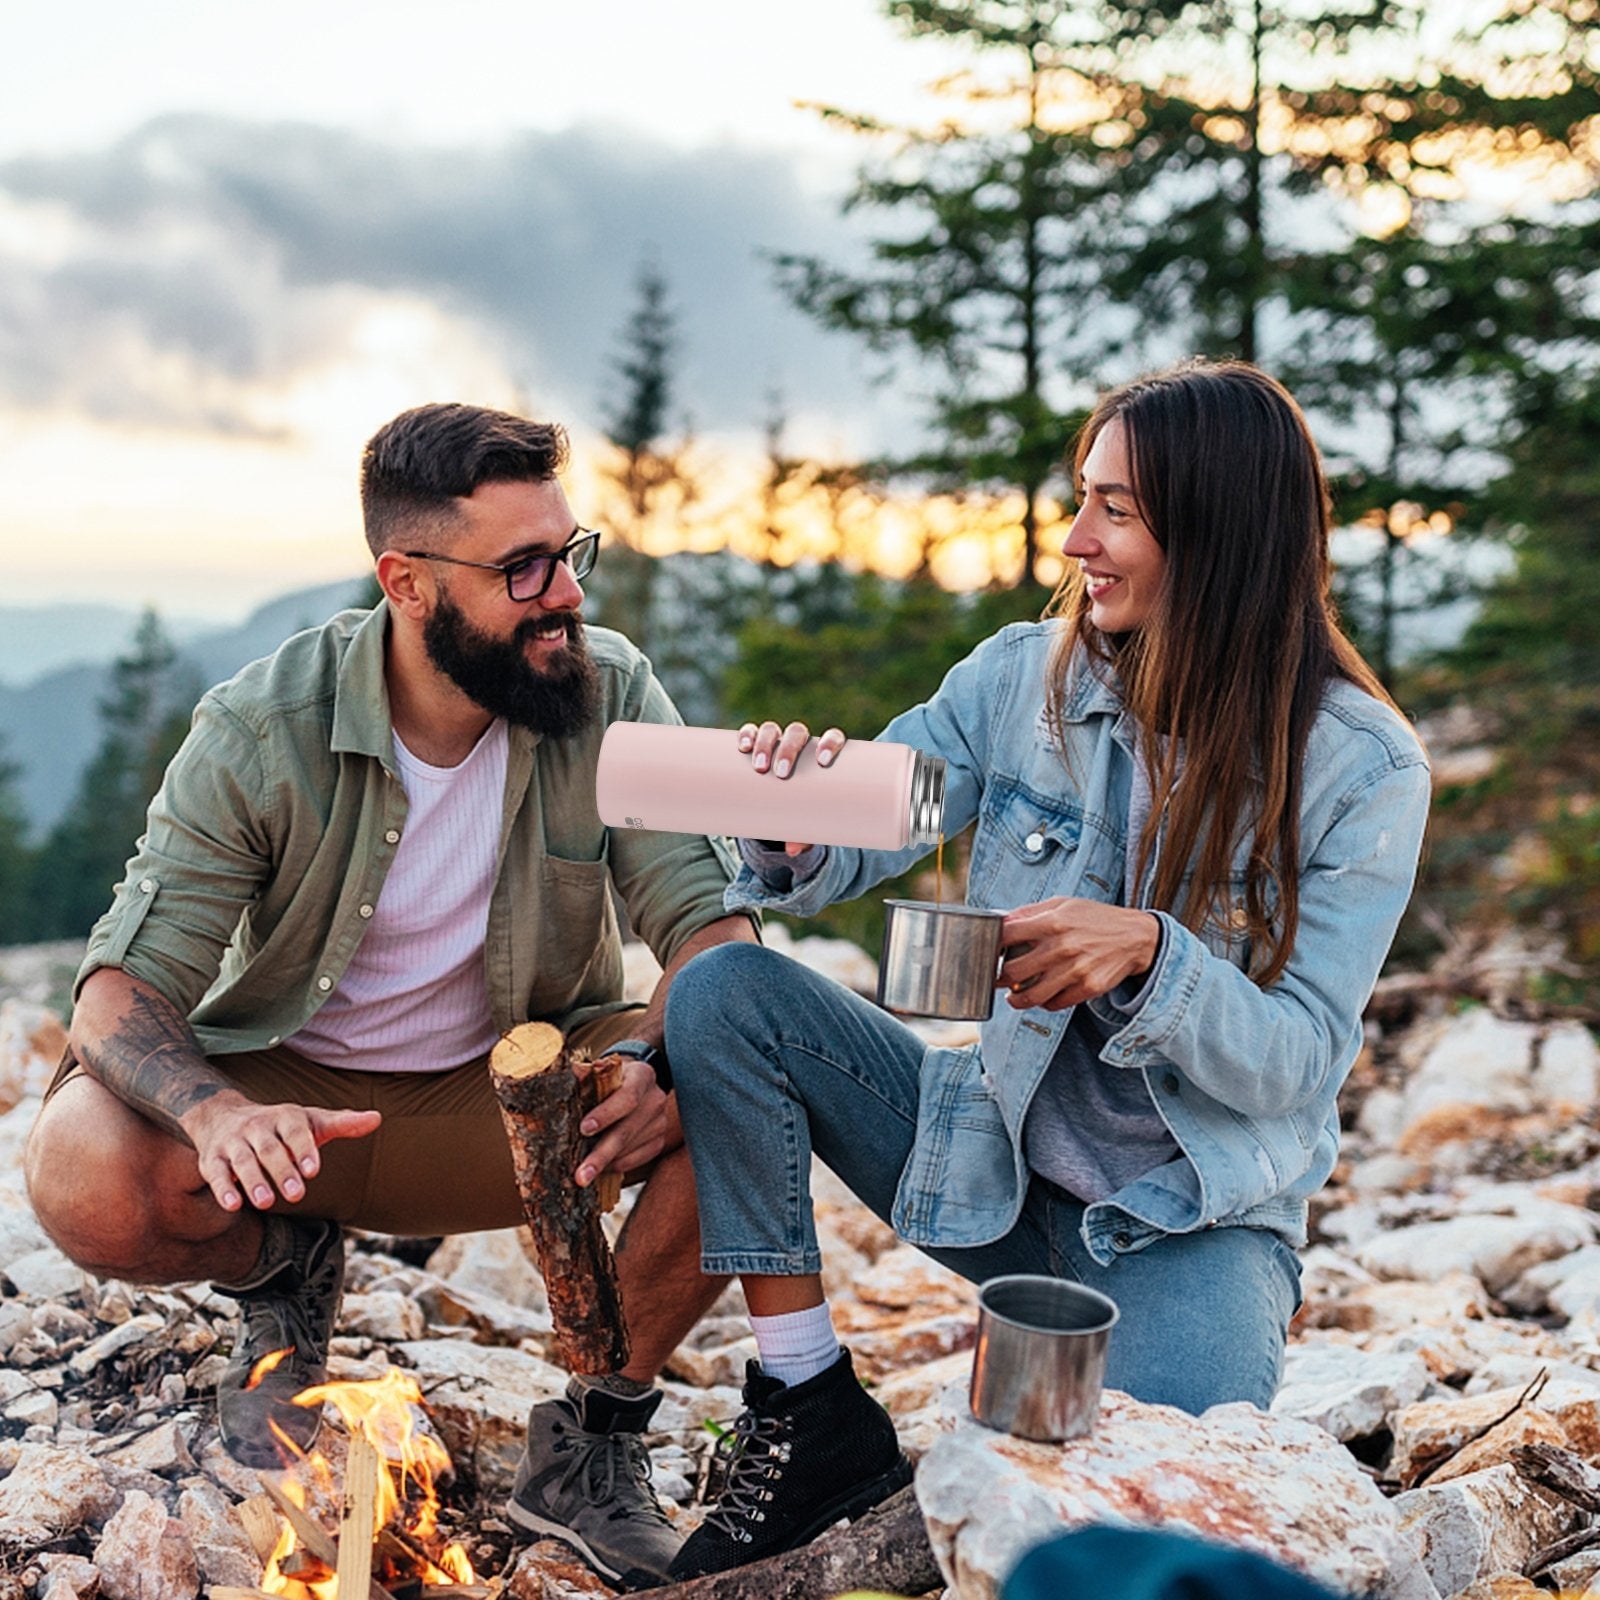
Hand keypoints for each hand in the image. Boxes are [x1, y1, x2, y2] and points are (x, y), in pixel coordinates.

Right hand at [182, 1091, 381, 1211]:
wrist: (222, 1116)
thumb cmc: (278, 1126)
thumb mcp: (310, 1121)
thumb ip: (342, 1123)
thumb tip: (377, 1119)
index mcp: (285, 1117)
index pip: (295, 1131)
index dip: (304, 1149)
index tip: (314, 1171)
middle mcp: (257, 1127)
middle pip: (269, 1149)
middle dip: (282, 1171)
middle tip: (297, 1195)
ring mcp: (232, 1142)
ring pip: (242, 1161)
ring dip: (253, 1181)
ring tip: (266, 1202)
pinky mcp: (212, 1159)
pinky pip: (215, 1173)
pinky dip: (223, 1188)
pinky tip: (234, 1205)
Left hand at [574, 1056, 679, 1186]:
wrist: (633, 1084)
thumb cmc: (610, 1079)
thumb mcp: (600, 1071)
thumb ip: (587, 1075)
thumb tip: (573, 1072)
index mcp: (642, 1076)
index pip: (627, 1097)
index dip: (606, 1114)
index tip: (584, 1129)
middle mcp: (655, 1099)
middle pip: (627, 1130)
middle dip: (601, 1154)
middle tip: (581, 1175)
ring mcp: (659, 1122)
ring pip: (630, 1149)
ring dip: (605, 1164)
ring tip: (583, 1175)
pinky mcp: (658, 1141)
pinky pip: (636, 1160)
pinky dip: (616, 1166)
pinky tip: (600, 1169)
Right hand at [736, 720, 846, 854]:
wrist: (780, 802)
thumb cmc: (802, 810)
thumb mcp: (807, 822)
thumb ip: (804, 834)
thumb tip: (792, 850)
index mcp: (821, 754)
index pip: (833, 738)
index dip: (830, 743)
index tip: (823, 761)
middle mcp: (800, 743)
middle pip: (797, 733)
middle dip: (788, 749)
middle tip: (781, 773)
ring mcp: (777, 741)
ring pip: (772, 730)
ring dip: (765, 744)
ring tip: (759, 767)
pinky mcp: (755, 745)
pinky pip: (750, 731)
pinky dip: (747, 735)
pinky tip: (744, 746)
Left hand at [997, 898, 1160, 1010]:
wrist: (1135, 937)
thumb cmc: (1096, 919)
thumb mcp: (1063, 904)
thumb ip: (1031, 912)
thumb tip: (1002, 921)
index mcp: (1053, 922)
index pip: (1006, 935)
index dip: (991, 944)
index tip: (988, 950)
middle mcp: (1062, 947)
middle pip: (1012, 971)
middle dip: (998, 977)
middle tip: (997, 978)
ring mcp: (1075, 970)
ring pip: (1030, 996)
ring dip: (1015, 999)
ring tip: (1013, 996)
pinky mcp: (1088, 988)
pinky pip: (1054, 1004)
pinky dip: (1044, 1003)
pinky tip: (1043, 995)